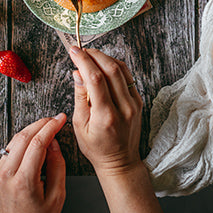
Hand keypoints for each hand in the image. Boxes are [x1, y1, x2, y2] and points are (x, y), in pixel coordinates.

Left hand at [0, 115, 65, 212]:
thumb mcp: (57, 197)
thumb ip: (58, 167)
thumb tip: (54, 144)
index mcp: (23, 181)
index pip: (37, 143)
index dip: (50, 127)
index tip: (60, 119)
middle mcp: (7, 174)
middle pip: (24, 136)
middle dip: (42, 123)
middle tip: (55, 119)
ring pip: (15, 138)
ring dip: (32, 129)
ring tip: (47, 127)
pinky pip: (11, 147)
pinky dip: (24, 138)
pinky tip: (35, 140)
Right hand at [70, 47, 142, 176]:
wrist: (121, 162)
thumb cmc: (97, 148)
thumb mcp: (80, 126)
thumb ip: (80, 97)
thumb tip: (78, 72)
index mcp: (106, 116)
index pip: (95, 79)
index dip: (84, 61)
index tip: (73, 51)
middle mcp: (123, 107)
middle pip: (111, 69)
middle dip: (94, 54)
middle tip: (81, 50)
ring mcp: (134, 103)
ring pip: (121, 69)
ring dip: (104, 57)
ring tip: (90, 56)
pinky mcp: (138, 101)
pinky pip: (127, 76)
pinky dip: (114, 66)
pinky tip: (103, 65)